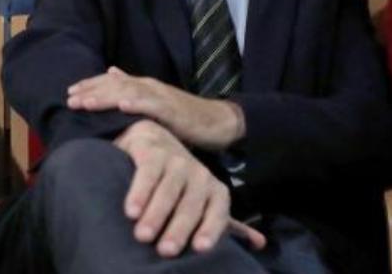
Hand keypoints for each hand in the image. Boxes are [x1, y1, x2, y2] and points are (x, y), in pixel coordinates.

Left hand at [68, 67, 244, 149]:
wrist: (217, 122)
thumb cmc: (184, 117)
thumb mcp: (154, 104)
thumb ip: (134, 91)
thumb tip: (112, 73)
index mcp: (144, 87)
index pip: (112, 82)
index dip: (91, 85)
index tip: (70, 92)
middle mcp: (150, 87)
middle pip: (115, 84)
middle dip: (91, 90)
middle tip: (70, 98)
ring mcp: (162, 97)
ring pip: (129, 92)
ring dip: (106, 97)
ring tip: (86, 102)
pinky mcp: (173, 110)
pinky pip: (152, 106)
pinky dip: (136, 104)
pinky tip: (122, 106)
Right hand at [114, 120, 265, 257]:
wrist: (153, 140)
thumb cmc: (181, 183)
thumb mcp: (204, 201)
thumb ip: (225, 223)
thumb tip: (260, 244)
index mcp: (215, 190)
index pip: (217, 212)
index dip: (210, 229)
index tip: (199, 249)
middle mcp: (199, 174)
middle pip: (190, 205)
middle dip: (178, 228)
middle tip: (165, 251)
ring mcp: (176, 160)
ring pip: (168, 190)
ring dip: (155, 214)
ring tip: (142, 236)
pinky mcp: (152, 151)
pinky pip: (147, 173)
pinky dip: (139, 192)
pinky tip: (131, 211)